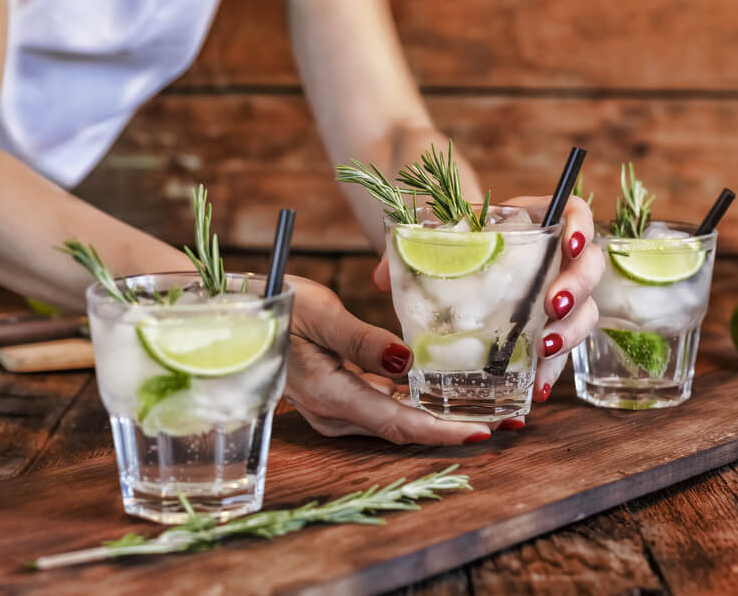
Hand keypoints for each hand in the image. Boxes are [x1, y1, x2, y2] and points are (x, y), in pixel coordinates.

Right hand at [283, 277, 493, 444]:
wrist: (237, 315)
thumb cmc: (276, 305)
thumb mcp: (319, 313)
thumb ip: (362, 340)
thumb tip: (406, 362)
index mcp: (329, 393)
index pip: (396, 422)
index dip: (440, 431)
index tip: (482, 432)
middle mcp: (331, 412)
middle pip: (399, 429)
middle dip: (449, 428)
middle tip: (500, 423)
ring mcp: (329, 409)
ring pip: (391, 421)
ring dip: (433, 418)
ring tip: (480, 411)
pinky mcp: (331, 397)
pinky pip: (378, 408)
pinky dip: (410, 405)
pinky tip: (435, 394)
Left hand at [372, 195, 603, 404]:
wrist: (446, 262)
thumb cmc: (446, 242)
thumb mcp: (428, 238)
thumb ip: (405, 251)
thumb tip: (382, 278)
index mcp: (531, 221)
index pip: (574, 212)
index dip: (580, 227)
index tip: (568, 246)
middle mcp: (553, 258)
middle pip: (589, 266)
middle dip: (577, 289)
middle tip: (552, 306)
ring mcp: (555, 294)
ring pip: (585, 311)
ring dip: (571, 332)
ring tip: (544, 350)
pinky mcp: (547, 328)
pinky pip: (560, 347)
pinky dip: (551, 367)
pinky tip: (537, 384)